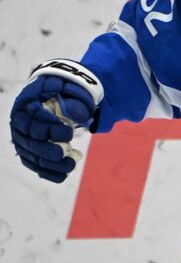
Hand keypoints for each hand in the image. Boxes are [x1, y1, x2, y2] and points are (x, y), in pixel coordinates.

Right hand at [10, 59, 102, 182]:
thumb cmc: (61, 91)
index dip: (50, 131)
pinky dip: (50, 173)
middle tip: (67, 151)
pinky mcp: (30, 153)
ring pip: (34, 158)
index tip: (70, 132)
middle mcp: (19, 126)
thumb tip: (78, 116)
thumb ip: (72, 100)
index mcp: (24, 108)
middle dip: (49, 151)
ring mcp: (23, 141)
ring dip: (53, 165)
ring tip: (72, 163)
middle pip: (30, 144)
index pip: (32, 124)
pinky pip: (37, 167)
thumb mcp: (67, 88)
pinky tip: (65, 174)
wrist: (55, 95)